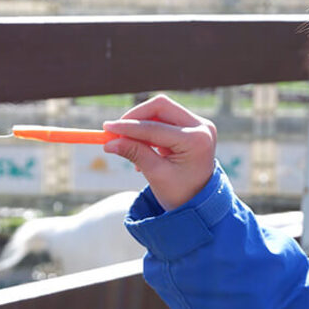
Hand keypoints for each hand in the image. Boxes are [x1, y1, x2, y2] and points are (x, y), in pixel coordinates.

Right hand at [103, 94, 216, 211]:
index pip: (155, 127)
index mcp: (196, 141)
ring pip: (162, 110)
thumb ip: (134, 154)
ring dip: (142, 124)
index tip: (107, 128)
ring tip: (131, 146)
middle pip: (161, 106)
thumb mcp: (156, 174)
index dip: (128, 127)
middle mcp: (202, 127)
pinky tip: (144, 148)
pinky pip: (166, 118)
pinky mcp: (193, 125)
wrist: (201, 202)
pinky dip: (150, 129)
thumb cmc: (180, 193)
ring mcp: (199, 124)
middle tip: (115, 130)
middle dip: (135, 117)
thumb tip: (109, 143)